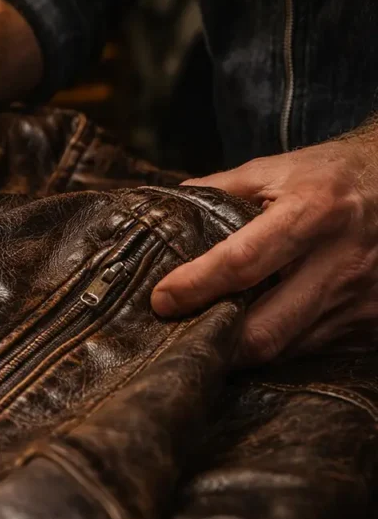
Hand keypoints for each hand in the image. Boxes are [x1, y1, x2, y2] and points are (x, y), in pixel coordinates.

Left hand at [151, 138, 377, 363]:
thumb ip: (220, 190)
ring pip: (287, 348)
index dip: (197, 286)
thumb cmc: (333, 175)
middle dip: (217, 341)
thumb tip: (166, 210)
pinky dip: (282, 344)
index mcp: (315, 211)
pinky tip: (261, 328)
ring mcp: (364, 300)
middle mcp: (342, 262)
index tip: (162, 300)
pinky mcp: (374, 325)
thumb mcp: (278, 169)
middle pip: (266, 329)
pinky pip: (314, 349)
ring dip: (245, 348)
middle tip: (181, 336)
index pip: (243, 263)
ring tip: (213, 336)